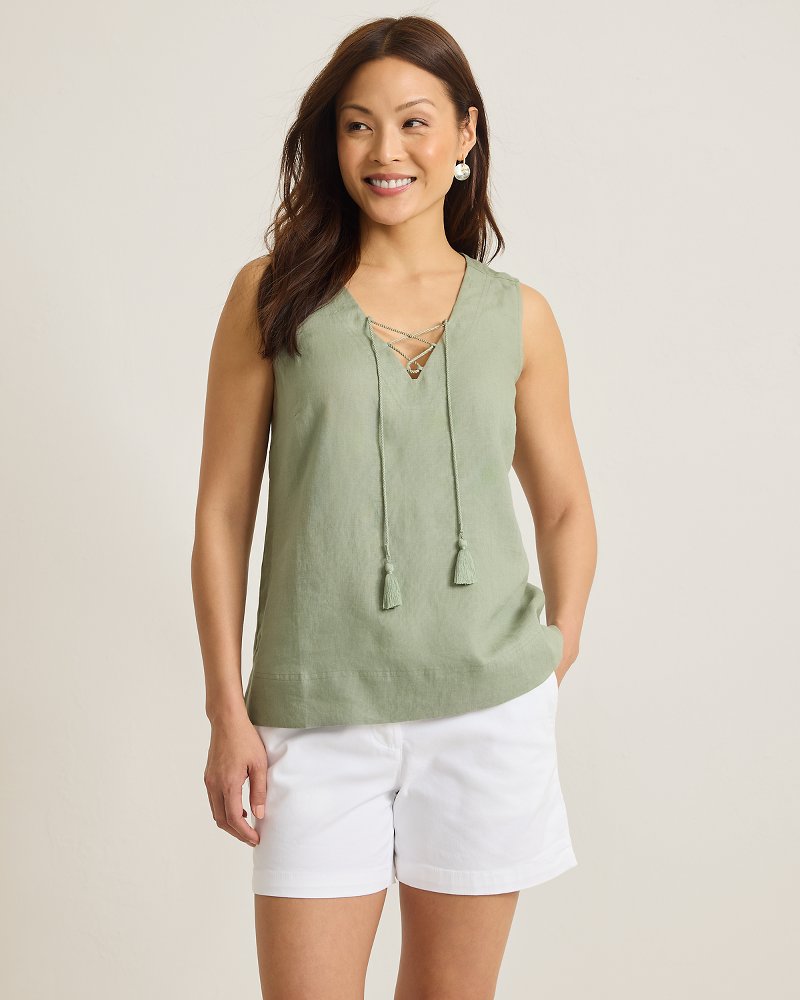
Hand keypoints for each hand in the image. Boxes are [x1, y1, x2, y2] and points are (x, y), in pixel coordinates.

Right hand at [204, 714, 267, 845]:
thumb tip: (259, 815)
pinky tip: (238, 808)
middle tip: (252, 838)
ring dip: (229, 823)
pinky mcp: (208, 776)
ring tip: (247, 826)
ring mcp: (209, 781)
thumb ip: (259, 791)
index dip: (245, 832)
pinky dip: (224, 810)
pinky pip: (214, 801)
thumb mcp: (259, 764)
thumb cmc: (246, 739)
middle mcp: (214, 785)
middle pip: (221, 820)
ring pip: (215, 812)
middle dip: (236, 833)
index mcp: (228, 783)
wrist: (227, 721)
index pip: (234, 818)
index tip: (256, 839)